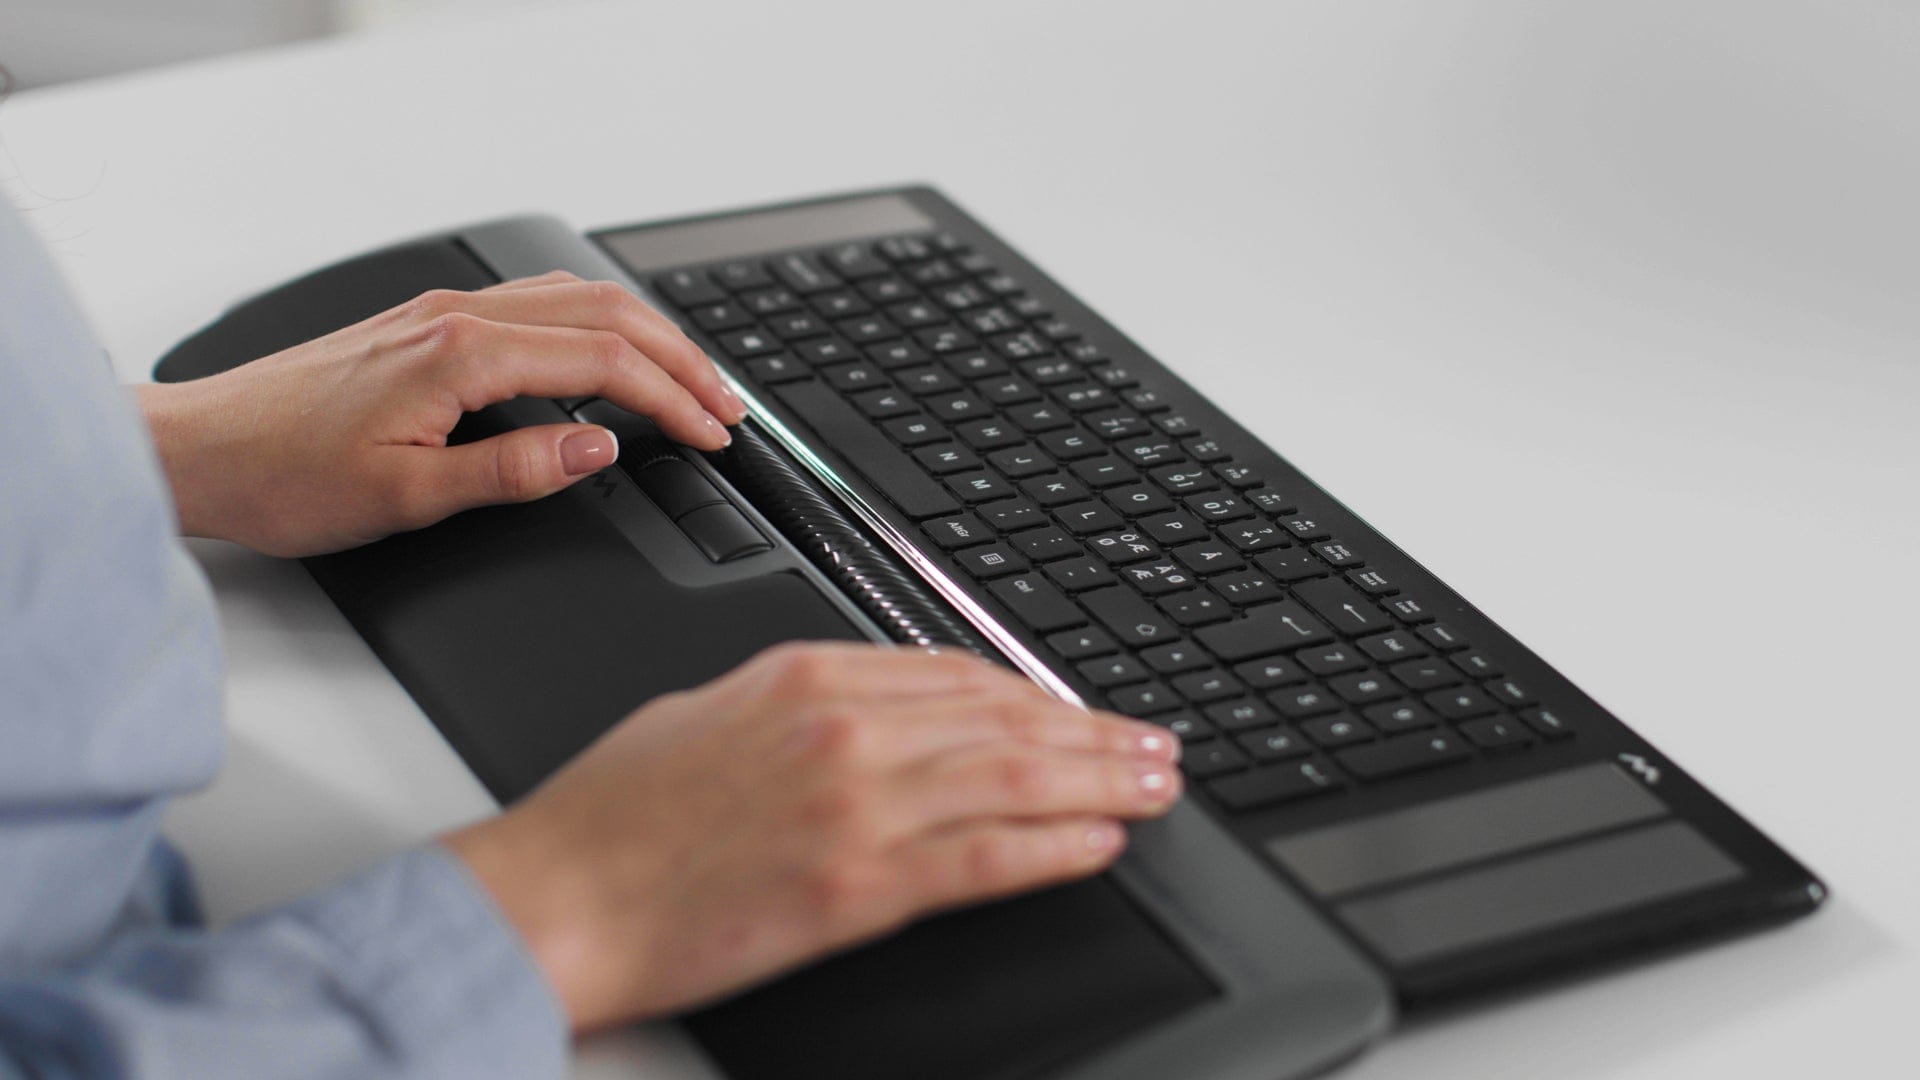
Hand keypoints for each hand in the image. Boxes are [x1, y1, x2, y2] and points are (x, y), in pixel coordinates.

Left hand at [137, 272, 745, 556]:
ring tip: (691, 376)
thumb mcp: (409, 499)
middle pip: (604, 314)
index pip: (602, 363)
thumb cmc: (284, 476)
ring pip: (574, 299)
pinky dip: (596, 325)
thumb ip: (515, 470)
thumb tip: (599, 450)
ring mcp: (440, 313)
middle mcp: (456, 317)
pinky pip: (537, 305)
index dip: (671, 398)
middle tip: (729, 405)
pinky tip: (608, 350)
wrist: (199, 450)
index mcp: (461, 354)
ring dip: (644, 334)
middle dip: (680, 358)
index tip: (713, 435)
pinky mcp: (426, 325)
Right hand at [443, 643, 1181, 1032]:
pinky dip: (1052, 848)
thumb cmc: (615, 812)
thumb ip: (806, 701)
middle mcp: (844, 728)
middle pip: (1005, 719)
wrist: (556, 894)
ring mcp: (856, 804)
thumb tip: (886, 704)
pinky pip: (984, 859)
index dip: (1035, 694)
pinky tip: (1098, 844)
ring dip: (1100, 782)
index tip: (1077, 711)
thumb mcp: (713, 711)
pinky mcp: (857, 886)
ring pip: (1014, 778)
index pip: (957, 672)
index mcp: (807, 677)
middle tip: (1155, 744)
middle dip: (1094, 734)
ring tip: (1153, 785)